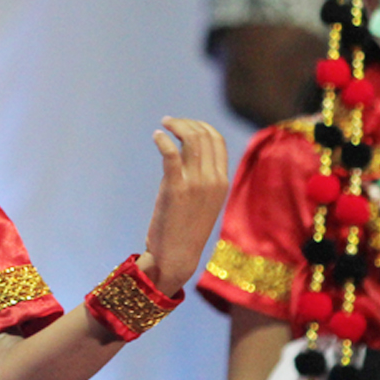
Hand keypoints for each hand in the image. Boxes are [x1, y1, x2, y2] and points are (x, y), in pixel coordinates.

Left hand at [138, 116, 228, 293]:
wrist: (177, 257)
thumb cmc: (185, 228)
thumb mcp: (201, 199)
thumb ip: (198, 175)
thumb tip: (182, 149)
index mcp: (222, 182)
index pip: (217, 141)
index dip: (201, 125)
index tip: (184, 124)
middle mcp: (213, 180)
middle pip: (204, 135)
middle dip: (186, 123)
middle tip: (169, 122)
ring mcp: (196, 184)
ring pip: (191, 140)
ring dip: (176, 126)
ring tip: (163, 126)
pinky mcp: (176, 188)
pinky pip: (171, 154)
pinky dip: (163, 140)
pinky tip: (156, 136)